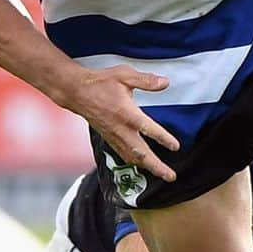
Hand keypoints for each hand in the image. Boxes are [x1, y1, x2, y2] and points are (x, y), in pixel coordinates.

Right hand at [67, 66, 179, 181]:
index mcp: (127, 113)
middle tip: (171, 176)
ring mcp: (114, 136)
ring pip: (132, 157)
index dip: (163, 139)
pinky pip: (124, 154)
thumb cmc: (100, 83)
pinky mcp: (109, 138)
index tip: (176, 147)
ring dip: (147, 167)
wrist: (76, 92)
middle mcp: (121, 129)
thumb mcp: (125, 75)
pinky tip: (143, 165)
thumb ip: (146, 80)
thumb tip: (165, 82)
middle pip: (141, 153)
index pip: (148, 129)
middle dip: (156, 167)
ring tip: (162, 174)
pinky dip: (135, 162)